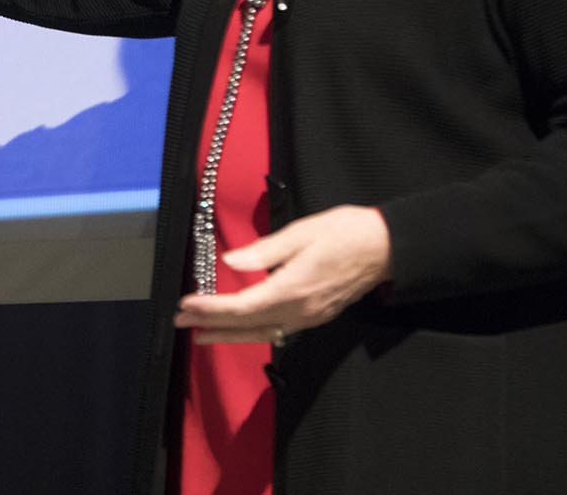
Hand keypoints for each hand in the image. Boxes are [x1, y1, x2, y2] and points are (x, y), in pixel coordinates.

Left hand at [172, 205, 391, 344]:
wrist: (386, 247)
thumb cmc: (344, 232)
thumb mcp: (301, 233)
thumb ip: (264, 251)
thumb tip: (230, 261)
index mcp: (292, 288)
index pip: (242, 306)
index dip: (211, 308)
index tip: (186, 304)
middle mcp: (299, 310)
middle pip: (248, 324)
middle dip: (212, 324)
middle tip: (180, 322)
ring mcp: (309, 317)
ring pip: (262, 332)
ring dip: (230, 334)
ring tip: (201, 335)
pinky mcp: (316, 316)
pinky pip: (278, 330)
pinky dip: (254, 331)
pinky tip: (240, 329)